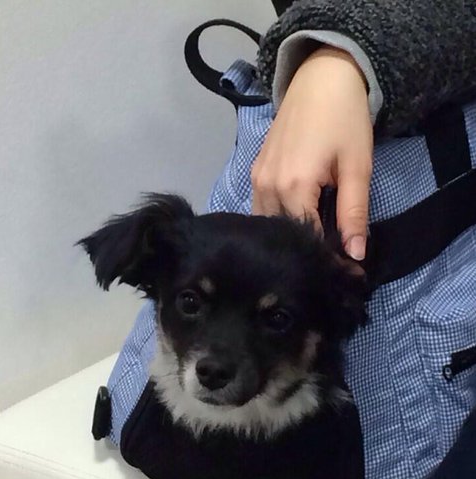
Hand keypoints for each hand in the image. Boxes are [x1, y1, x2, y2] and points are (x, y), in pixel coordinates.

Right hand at [251, 46, 372, 259]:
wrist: (321, 76)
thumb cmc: (345, 118)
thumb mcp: (357, 168)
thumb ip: (353, 213)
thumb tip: (354, 256)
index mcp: (293, 186)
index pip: (306, 238)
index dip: (325, 256)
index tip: (341, 269)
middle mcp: (267, 186)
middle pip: (282, 234)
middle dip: (304, 248)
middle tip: (327, 258)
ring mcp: (256, 179)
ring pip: (268, 224)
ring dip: (287, 235)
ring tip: (310, 242)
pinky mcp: (254, 172)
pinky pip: (261, 208)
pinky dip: (276, 220)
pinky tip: (293, 223)